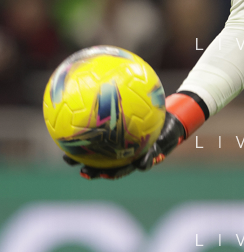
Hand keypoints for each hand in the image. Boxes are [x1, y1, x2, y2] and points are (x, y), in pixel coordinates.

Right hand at [63, 92, 206, 180]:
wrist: (171, 114)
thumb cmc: (148, 104)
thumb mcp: (131, 96)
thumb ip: (113, 92)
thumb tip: (93, 76)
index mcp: (115, 142)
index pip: (94, 152)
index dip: (79, 156)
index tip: (65, 157)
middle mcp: (125, 151)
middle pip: (105, 165)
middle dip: (93, 170)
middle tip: (82, 171)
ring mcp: (139, 154)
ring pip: (125, 168)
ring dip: (115, 173)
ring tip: (106, 175)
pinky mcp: (155, 155)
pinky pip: (148, 160)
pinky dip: (145, 162)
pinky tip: (141, 163)